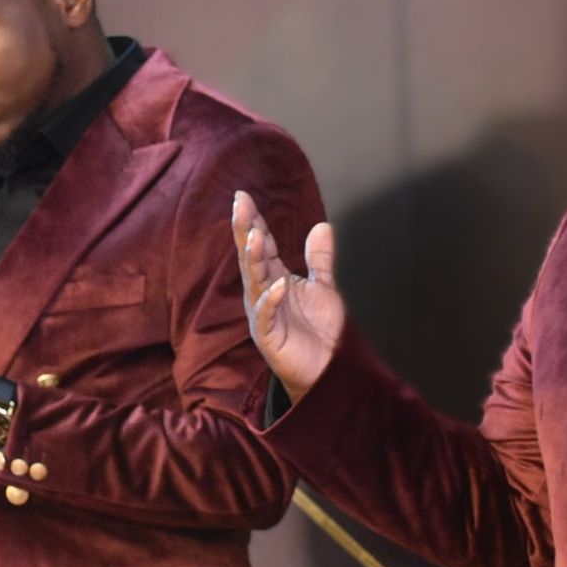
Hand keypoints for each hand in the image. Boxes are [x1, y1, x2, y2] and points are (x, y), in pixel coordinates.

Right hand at [232, 190, 344, 402]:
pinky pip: (267, 317)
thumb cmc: (319, 331)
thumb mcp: (322, 288)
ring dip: (254, 260)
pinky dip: (272, 301)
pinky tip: (278, 285)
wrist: (327, 370)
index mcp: (273, 279)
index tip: (244, 196)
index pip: (261, 245)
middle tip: (239, 205)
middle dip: (245, 230)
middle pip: (251, 258)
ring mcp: (263, 316)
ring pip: (254, 282)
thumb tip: (323, 226)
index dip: (253, 221)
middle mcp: (263, 294)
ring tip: (255, 236)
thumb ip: (319, 259)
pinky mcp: (269, 338)